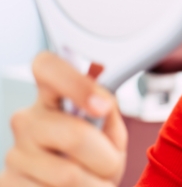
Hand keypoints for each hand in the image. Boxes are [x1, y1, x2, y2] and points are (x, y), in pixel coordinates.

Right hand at [0, 52, 127, 185]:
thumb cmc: (96, 159)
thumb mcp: (110, 131)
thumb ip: (108, 111)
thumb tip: (103, 102)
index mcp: (52, 96)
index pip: (47, 67)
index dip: (76, 83)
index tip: (102, 106)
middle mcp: (27, 120)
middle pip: (75, 135)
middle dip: (106, 158)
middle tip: (110, 164)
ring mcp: (14, 154)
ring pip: (68, 175)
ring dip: (94, 185)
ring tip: (94, 182)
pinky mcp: (6, 183)